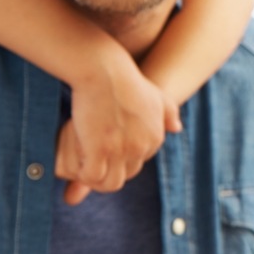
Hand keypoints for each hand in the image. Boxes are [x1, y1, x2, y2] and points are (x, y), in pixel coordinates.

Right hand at [58, 63, 181, 200]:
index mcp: (154, 138)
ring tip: (82, 166)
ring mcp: (122, 150)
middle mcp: (142, 147)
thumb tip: (178, 128)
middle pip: (123, 176)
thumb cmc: (126, 80)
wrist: (106, 70)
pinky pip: (91, 177)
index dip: (118, 161)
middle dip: (106, 171)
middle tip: (89, 160)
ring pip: (109, 183)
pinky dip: (81, 174)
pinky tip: (76, 161)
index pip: (136, 165)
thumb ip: (169, 112)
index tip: (103, 151)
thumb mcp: (156, 94)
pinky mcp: (100, 149)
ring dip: (94, 179)